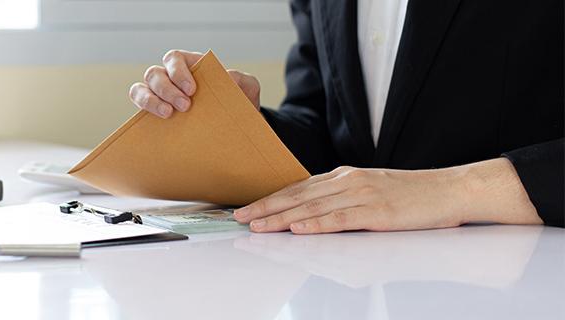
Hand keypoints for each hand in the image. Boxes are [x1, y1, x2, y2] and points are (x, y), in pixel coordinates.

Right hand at [128, 50, 261, 117]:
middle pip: (154, 74)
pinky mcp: (154, 114)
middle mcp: (170, 78)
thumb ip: (242, 79)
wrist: (236, 127)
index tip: (192, 89)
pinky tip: (159, 123)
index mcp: (190, 66)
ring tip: (168, 114)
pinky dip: (144, 112)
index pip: (174, 59)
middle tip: (185, 106)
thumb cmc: (239, 101)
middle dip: (167, 89)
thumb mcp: (247, 88)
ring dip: (150, 100)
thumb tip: (227, 76)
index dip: (178, 71)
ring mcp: (159, 96)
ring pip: (140, 89)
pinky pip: (140, 108)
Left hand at [233, 159, 542, 233]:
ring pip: (312, 208)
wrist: (451, 190)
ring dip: (281, 218)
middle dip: (265, 208)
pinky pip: (341, 219)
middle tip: (239, 218)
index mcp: (344, 176)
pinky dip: (317, 224)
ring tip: (257, 226)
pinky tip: (299, 229)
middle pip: (297, 196)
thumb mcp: (369, 190)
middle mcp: (347, 181)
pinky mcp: (377, 212)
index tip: (247, 208)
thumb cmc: (412, 196)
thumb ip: (341, 198)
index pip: (297, 188)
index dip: (270, 199)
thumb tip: (311, 213)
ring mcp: (362, 195)